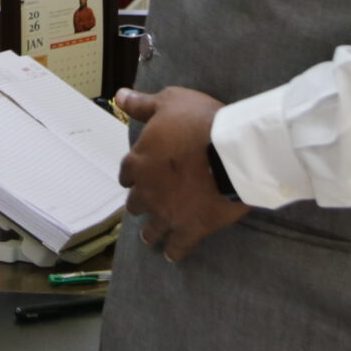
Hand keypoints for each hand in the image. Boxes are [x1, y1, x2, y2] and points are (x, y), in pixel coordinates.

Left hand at [112, 88, 247, 262]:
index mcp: (138, 162)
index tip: (137, 175)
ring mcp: (167, 213)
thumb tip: (119, 96)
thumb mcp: (169, 103)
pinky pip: (178, 246)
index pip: (127, 173)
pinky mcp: (190, 229)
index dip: (133, 174)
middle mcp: (147, 191)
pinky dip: (174, 251)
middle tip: (146, 204)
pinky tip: (172, 254)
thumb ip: (142, 104)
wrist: (231, 151)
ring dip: (151, 231)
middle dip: (141, 201)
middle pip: (136, 202)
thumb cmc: (199, 123)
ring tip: (151, 236)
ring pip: (152, 229)